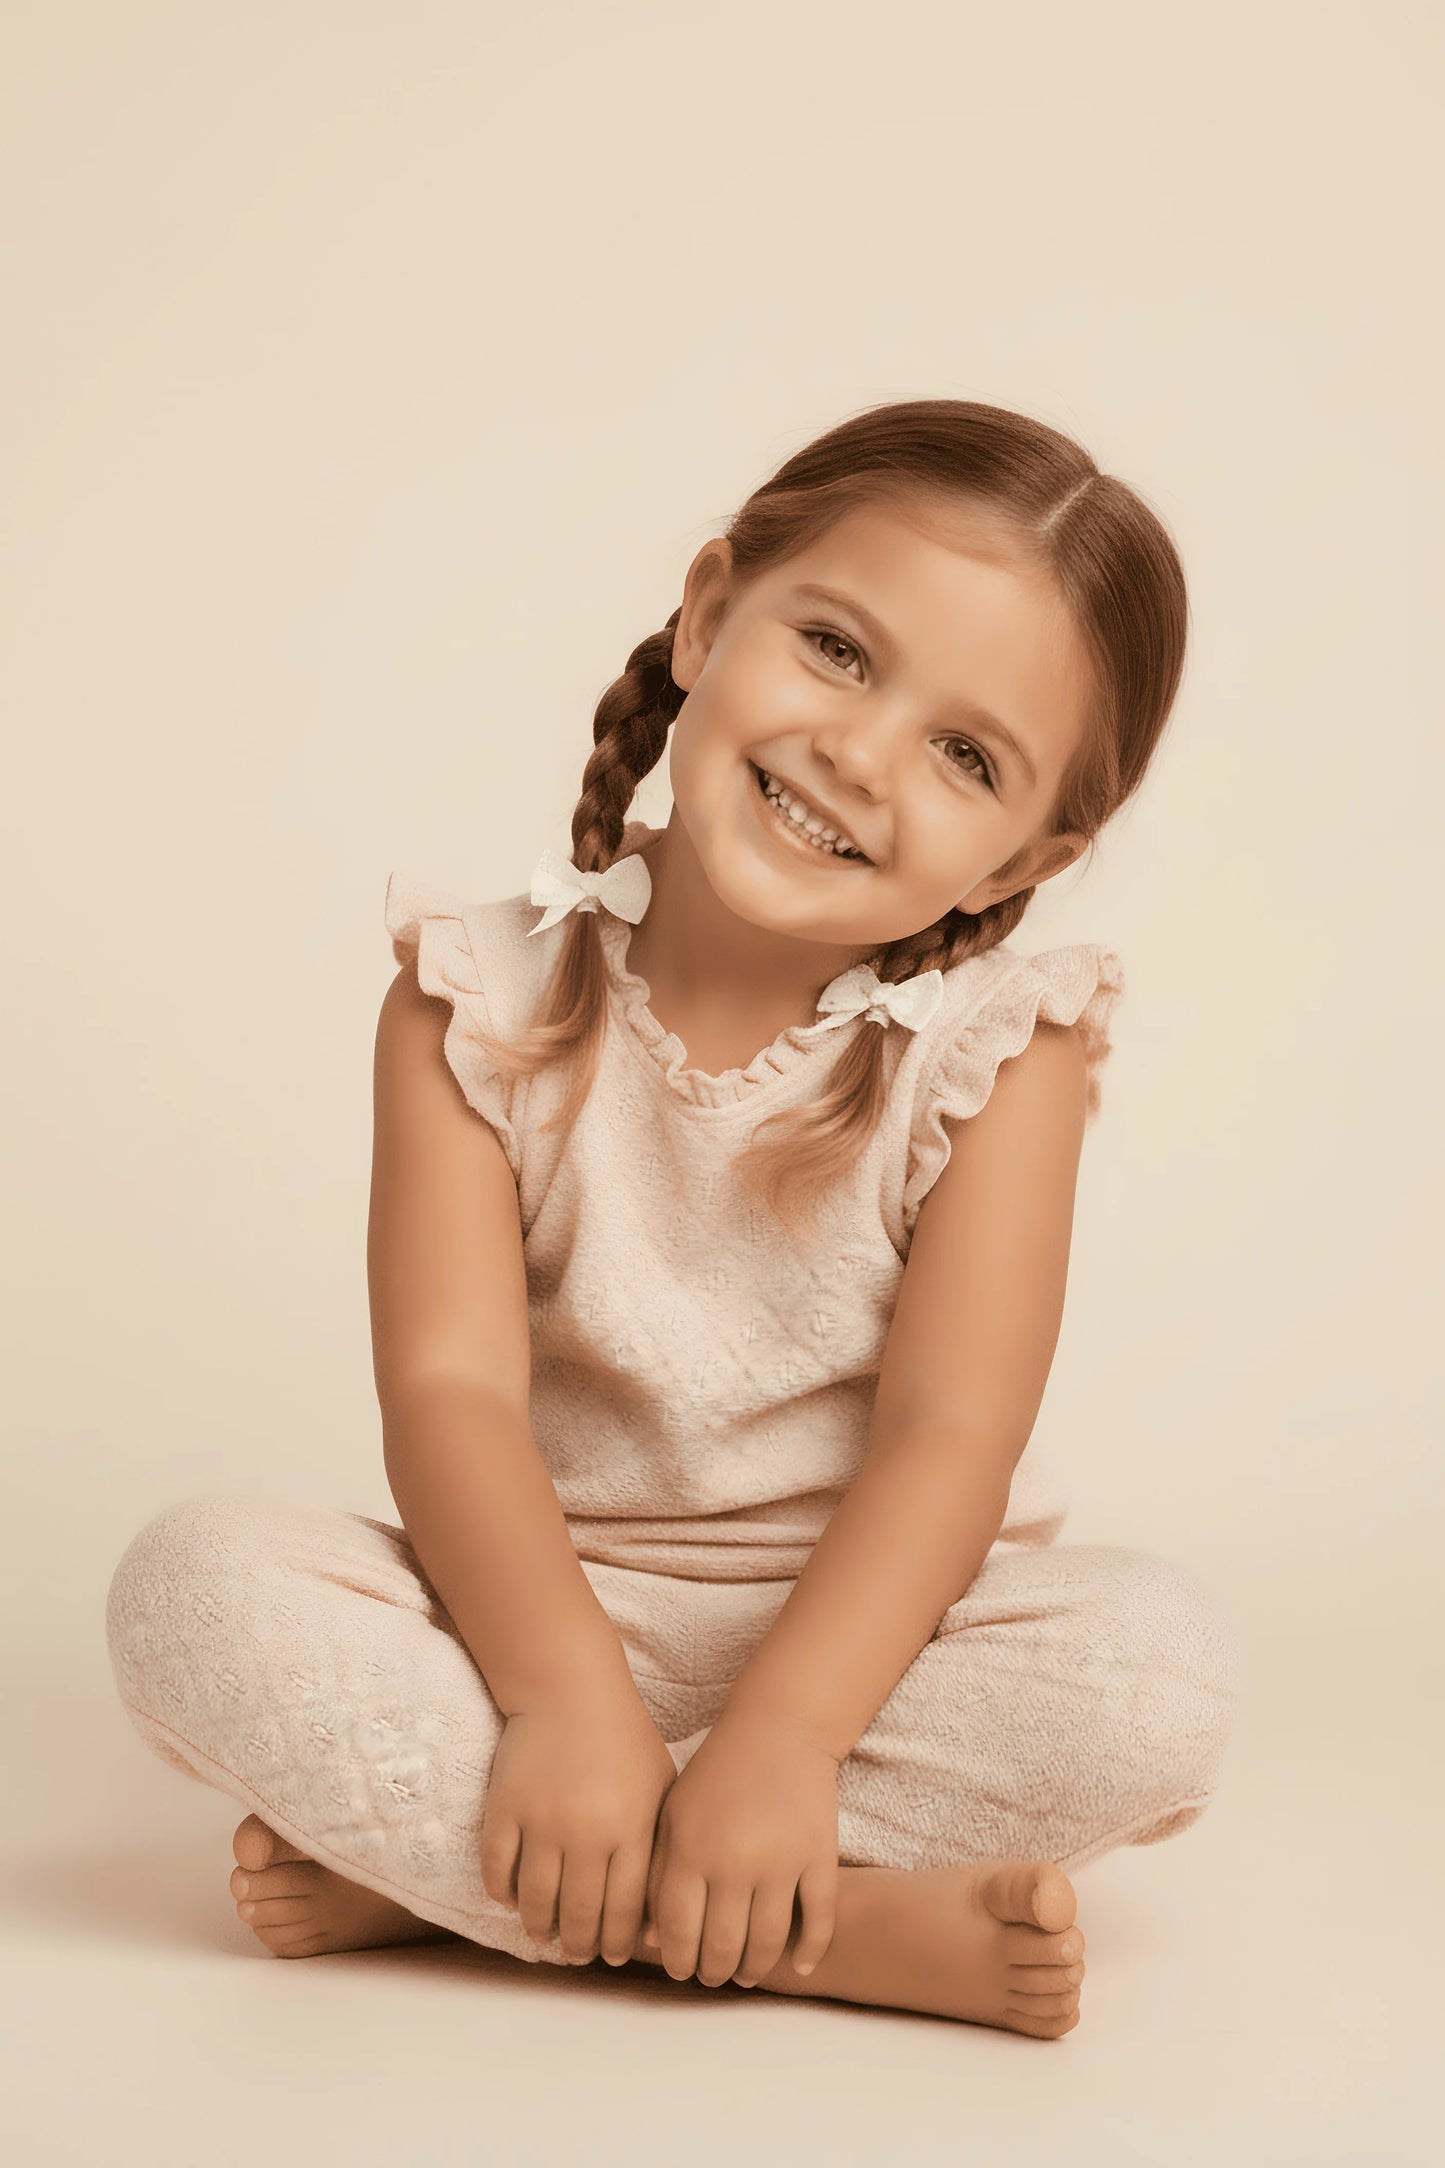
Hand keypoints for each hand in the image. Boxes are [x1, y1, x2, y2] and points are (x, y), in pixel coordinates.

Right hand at [479, 1675, 678, 1966]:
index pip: (624, 1910)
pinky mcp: (504, 1809)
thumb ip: (660, 1844)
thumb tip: (658, 1910)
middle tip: (577, 1952)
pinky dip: (504, 1894)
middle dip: (579, 1945)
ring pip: (535, 1903)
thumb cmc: (623, 1740)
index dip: (617, 1942)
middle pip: (579, 1915)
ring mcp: (542, 1821)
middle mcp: (587, 1831)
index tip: (612, 1956)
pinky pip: (498, 1872)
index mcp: (632, 1828)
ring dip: (539, 1927)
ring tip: (544, 1932)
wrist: (570, 1690)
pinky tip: (514, 1898)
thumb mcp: (660, 1785)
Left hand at [639, 1707, 840, 1988]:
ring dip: (755, 1969)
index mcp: (690, 1849)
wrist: (779, 1727)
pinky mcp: (820, 1855)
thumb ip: (657, 1874)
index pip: (677, 1930)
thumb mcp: (673, 1814)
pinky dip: (811, 1949)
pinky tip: (801, 1965)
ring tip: (745, 1974)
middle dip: (714, 1973)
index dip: (677, 1960)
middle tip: (713, 1977)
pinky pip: (819, 1919)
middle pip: (722, 1946)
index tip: (681, 1971)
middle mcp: (734, 1859)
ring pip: (768, 1942)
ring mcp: (781, 1859)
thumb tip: (648, 1942)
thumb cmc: (717, 1773)